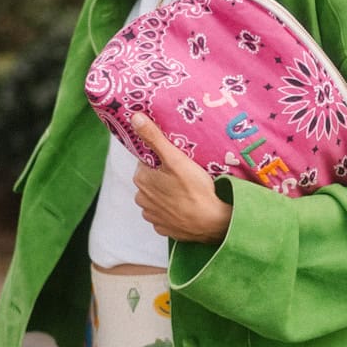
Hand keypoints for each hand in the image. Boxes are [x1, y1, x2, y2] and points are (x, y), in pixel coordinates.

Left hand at [131, 115, 231, 244]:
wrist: (212, 222)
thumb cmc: (195, 189)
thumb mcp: (175, 158)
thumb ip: (154, 137)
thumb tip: (134, 117)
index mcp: (141, 179)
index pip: (147, 161)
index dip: (163, 159)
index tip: (178, 161)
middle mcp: (141, 198)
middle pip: (152, 180)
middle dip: (164, 177)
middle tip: (185, 175)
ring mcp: (151, 216)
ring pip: (157, 198)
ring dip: (168, 194)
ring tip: (187, 192)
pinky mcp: (163, 228)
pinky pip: (165, 215)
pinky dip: (173, 210)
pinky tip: (186, 206)